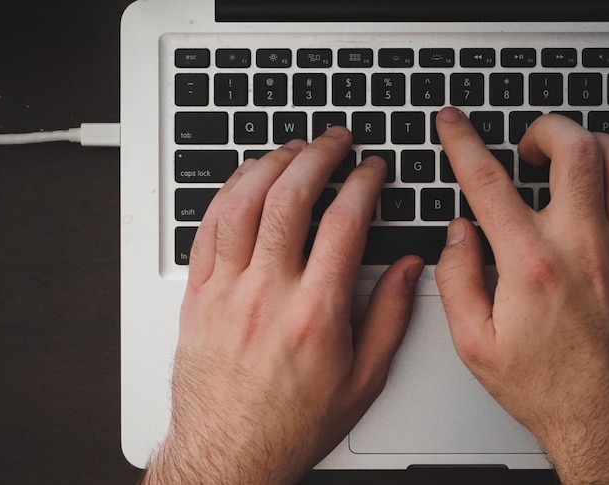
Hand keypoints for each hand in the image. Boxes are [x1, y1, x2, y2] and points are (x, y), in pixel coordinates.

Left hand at [143, 127, 424, 483]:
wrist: (230, 453)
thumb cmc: (293, 423)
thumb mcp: (364, 379)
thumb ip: (391, 317)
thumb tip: (410, 268)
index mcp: (316, 313)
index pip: (345, 223)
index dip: (364, 183)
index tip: (373, 170)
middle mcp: (268, 294)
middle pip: (291, 198)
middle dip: (318, 155)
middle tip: (335, 140)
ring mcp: (226, 291)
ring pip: (243, 204)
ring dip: (270, 164)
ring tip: (292, 148)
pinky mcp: (197, 296)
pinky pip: (207, 228)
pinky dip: (228, 193)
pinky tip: (245, 180)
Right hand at [435, 107, 608, 483]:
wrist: (608, 422)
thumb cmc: (547, 388)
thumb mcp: (475, 345)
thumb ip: (457, 280)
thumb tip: (457, 235)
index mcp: (531, 265)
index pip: (488, 182)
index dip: (463, 142)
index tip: (454, 124)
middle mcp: (583, 248)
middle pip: (575, 150)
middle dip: (546, 129)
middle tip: (529, 145)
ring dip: (596, 144)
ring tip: (574, 157)